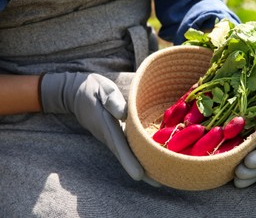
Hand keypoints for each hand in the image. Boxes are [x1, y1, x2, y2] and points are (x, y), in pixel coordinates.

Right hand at [40, 72, 157, 185]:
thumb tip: (123, 113)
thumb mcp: (101, 89)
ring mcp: (112, 138)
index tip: (139, 176)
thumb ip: (111, 100)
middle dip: (142, 171)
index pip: (119, 146)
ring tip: (161, 178)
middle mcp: (109, 136)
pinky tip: (152, 161)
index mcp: (107, 125)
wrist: (75, 93)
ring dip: (143, 167)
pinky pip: (128, 149)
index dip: (129, 161)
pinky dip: (140, 157)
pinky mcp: (115, 136)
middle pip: (127, 157)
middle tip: (160, 184)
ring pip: (128, 155)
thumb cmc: (92, 89)